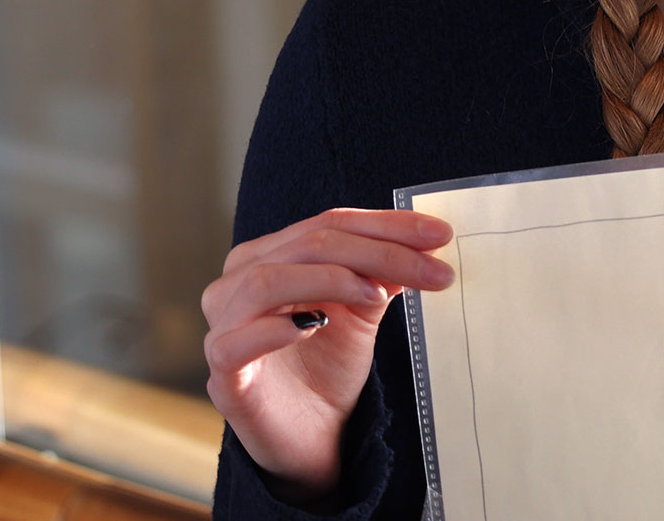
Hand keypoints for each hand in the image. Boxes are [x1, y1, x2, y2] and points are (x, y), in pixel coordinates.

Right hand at [201, 208, 454, 498]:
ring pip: (267, 281)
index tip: (440, 235)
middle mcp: (237, 283)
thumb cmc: (331, 367)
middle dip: (378, 252)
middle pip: (308, 245)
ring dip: (330, 279)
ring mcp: (224, 328)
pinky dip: (274, 328)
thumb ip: (381, 273)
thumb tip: (425, 240)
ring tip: (378, 293)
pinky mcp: (224, 376)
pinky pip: (235, 342)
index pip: (329, 224)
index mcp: (270, 256)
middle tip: (433, 269)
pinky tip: (314, 325)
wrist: (315, 439)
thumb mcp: (363, 310)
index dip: (386, 225)